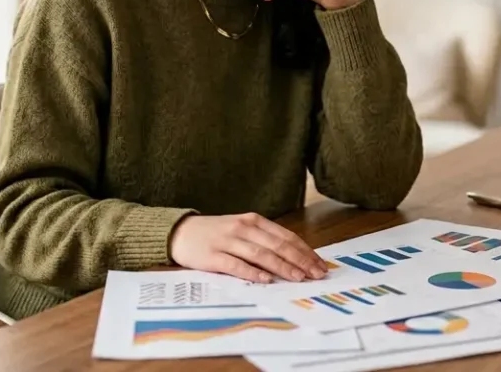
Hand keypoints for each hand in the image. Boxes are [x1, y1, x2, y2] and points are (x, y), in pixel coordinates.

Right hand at [168, 213, 328, 283]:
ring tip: (298, 277)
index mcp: (254, 221)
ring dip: (282, 267)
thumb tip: (295, 258)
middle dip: (300, 260)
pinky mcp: (213, 256)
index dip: (305, 251)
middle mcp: (243, 228)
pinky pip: (236, 265)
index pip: (286, 236)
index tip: (319, 264)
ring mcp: (228, 241)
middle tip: (316, 274)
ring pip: (261, 254)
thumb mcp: (243, 230)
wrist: (180, 232)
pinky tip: (266, 279)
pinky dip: (252, 272)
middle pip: (277, 245)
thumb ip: (265, 240)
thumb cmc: (216, 233)